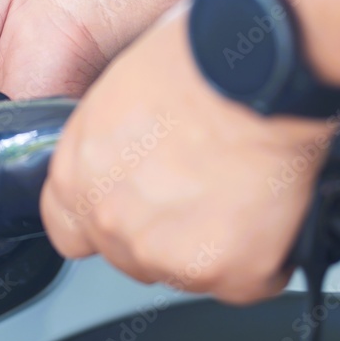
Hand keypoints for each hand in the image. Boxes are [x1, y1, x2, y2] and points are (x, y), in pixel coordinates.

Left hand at [40, 9, 335, 303]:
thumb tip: (124, 162)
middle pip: (130, 256)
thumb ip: (106, 149)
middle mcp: (111, 223)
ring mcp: (166, 253)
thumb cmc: (197, 59)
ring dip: (211, 246)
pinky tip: (270, 210)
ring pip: (186, 272)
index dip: (104, 221)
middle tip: (201, 189)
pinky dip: (264, 257)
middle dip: (162, 233)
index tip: (131, 208)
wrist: (262, 67)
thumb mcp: (116, 95)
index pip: (69, 231)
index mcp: (76, 179)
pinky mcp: (226, 271)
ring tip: (239, 190)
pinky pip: (246, 281)